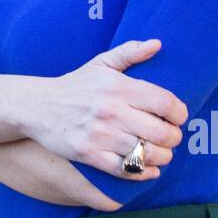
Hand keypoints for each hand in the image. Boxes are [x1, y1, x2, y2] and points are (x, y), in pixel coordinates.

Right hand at [29, 39, 187, 181]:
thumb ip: (130, 52)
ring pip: (146, 153)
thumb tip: (157, 44)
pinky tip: (149, 169)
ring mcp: (99, 134)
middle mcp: (111, 110)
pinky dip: (143, 173)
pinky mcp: (88, 154)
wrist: (38, 106)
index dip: (180, 113)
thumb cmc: (75, 85)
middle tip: (172, 137)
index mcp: (118, 86)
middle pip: (161, 132)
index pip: (165, 103)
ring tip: (162, 153)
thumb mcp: (100, 63)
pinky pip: (125, 170)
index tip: (178, 117)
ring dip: (162, 157)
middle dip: (174, 138)